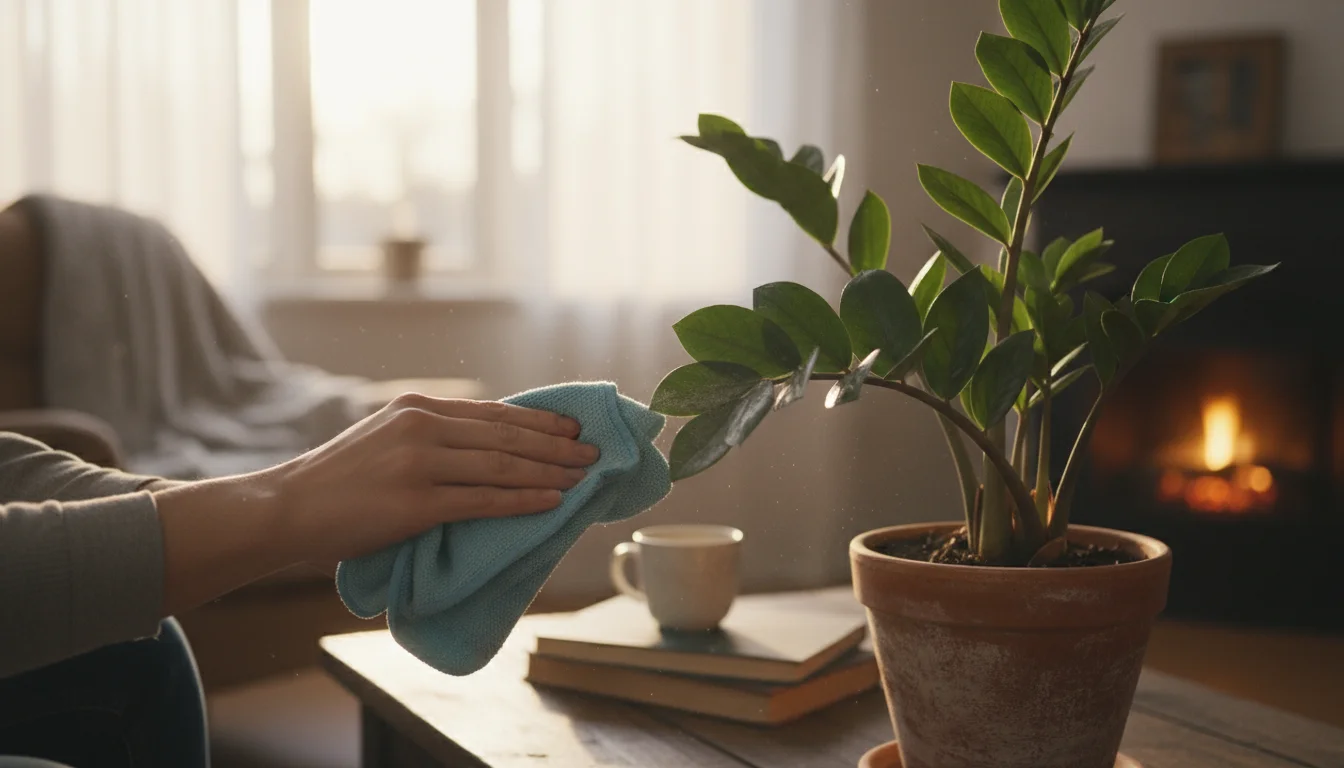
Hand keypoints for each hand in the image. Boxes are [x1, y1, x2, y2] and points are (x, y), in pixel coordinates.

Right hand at [272, 392, 599, 568]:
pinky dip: (524, 500)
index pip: (494, 413)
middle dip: (556, 444)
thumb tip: (491, 446)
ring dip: (550, 472)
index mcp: (418, 407)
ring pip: (502, 466)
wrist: (288, 507)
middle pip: (507, 435)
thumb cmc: (340, 481)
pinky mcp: (415, 503)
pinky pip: (483, 500)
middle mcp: (422, 426)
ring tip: (582, 478)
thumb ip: (431, 436)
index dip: (540, 420)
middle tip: (593, 451)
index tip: (573, 427)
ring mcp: (419, 464)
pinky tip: (551, 501)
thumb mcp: (385, 439)